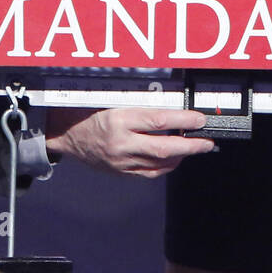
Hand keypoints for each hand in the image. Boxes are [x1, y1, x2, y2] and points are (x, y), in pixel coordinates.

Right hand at [45, 106, 215, 177]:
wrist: (64, 135)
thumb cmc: (87, 111)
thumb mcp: (112, 99)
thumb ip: (140, 105)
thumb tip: (171, 107)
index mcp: (119, 119)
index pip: (158, 121)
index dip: (183, 120)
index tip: (199, 119)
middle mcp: (121, 143)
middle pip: (164, 148)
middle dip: (190, 146)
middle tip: (207, 142)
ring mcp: (120, 161)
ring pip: (159, 164)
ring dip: (181, 157)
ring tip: (194, 148)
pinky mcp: (120, 172)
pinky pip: (148, 173)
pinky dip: (165, 166)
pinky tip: (174, 158)